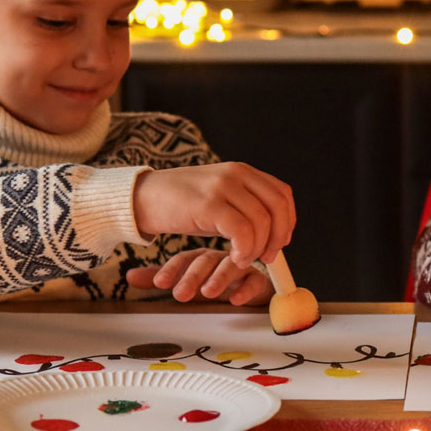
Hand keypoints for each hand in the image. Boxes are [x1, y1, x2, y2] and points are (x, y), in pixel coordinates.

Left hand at [125, 248, 272, 304]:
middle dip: (192, 277)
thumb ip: (163, 278)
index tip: (159, 284)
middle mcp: (219, 257)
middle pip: (205, 261)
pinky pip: (254, 279)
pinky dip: (245, 288)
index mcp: (201, 256)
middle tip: (181, 294)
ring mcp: (240, 265)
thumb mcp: (187, 280)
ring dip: (219, 278)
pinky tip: (235, 299)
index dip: (172, 270)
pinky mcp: (258, 278)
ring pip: (230, 265)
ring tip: (208, 293)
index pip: (184, 259)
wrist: (252, 286)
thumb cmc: (217, 280)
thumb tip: (129, 276)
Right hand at [132, 163, 295, 268]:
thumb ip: (244, 207)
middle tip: (268, 257)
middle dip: (278, 237)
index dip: (287, 221)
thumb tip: (273, 232)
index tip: (281, 243)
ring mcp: (222, 187)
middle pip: (277, 207)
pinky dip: (244, 250)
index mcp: (242, 171)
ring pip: (261, 222)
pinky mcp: (208, 204)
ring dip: (258, 248)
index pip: (281, 194)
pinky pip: (241, 231)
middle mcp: (235, 174)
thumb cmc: (181, 204)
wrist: (142, 198)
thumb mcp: (219, 198)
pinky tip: (235, 258)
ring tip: (244, 259)